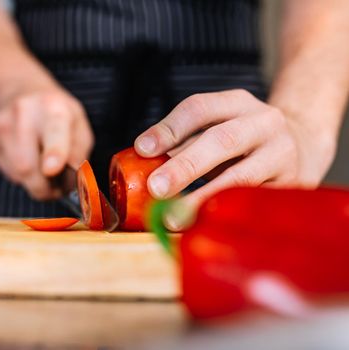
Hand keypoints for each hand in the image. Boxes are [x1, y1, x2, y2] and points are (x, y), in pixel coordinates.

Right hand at [0, 85, 93, 199]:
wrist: (27, 96)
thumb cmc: (57, 116)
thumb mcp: (80, 128)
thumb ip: (77, 155)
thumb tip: (71, 181)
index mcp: (53, 107)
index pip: (53, 132)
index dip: (53, 153)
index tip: (52, 169)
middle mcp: (24, 113)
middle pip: (28, 165)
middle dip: (44, 187)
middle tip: (57, 189)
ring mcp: (2, 126)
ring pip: (17, 173)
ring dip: (34, 182)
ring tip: (44, 171)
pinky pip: (9, 172)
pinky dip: (22, 176)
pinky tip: (29, 160)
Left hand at [135, 89, 336, 228]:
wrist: (302, 145)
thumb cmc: (244, 141)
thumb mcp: (219, 129)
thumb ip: (184, 144)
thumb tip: (142, 167)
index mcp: (237, 103)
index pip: (199, 108)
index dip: (169, 129)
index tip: (142, 149)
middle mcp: (263, 123)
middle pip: (221, 140)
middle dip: (185, 165)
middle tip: (156, 187)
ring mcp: (282, 153)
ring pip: (242, 176)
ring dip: (204, 197)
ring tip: (175, 217)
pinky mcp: (294, 184)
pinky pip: (256, 202)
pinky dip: (228, 214)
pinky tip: (206, 226)